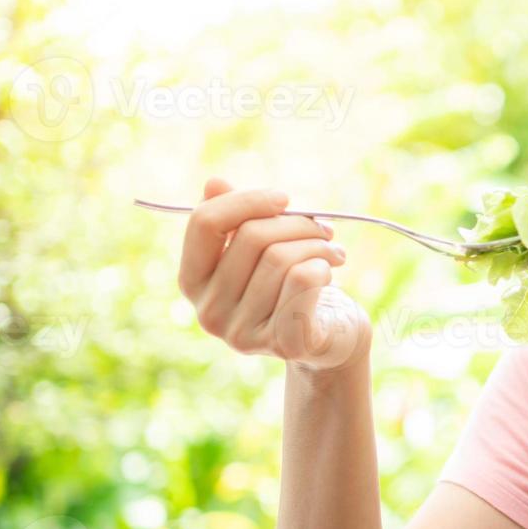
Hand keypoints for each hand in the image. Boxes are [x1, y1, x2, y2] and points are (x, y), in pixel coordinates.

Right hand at [178, 177, 370, 372]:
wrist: (329, 337)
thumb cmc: (293, 286)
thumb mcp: (263, 248)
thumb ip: (237, 218)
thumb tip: (214, 183)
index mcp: (194, 282)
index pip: (204, 223)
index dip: (247, 200)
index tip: (284, 198)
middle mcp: (209, 312)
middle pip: (252, 237)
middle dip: (297, 223)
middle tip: (324, 228)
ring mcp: (242, 334)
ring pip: (281, 257)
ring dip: (318, 245)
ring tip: (333, 251)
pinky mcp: (281, 345)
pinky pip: (302, 281)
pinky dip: (323, 266)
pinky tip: (330, 271)